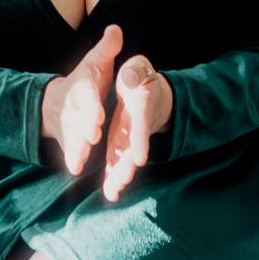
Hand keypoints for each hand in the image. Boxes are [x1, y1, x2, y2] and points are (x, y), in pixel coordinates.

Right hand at [41, 25, 119, 174]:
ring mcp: (69, 124)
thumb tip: (115, 29)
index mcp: (82, 86)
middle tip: (93, 135)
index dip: (91, 105)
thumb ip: (107, 49)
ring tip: (82, 155)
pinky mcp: (69, 140)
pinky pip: (70, 151)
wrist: (59, 102)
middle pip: (77, 118)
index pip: (85, 95)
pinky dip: (72, 159)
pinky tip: (75, 169)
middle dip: (84, 127)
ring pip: (72, 136)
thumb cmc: (86, 80)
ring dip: (77, 145)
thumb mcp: (96, 62)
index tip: (98, 116)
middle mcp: (73, 106)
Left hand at [101, 55, 172, 201]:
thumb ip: (135, 72)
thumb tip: (128, 78)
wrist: (148, 90)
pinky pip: (117, 161)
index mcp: (141, 105)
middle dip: (128, 165)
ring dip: (120, 175)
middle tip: (122, 181)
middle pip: (134, 148)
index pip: (141, 124)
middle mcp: (137, 125)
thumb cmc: (140, 76)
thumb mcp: (139, 67)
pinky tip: (110, 192)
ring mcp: (129, 137)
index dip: (140, 140)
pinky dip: (114, 175)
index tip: (139, 159)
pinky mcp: (120, 143)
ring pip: (125, 159)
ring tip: (114, 191)